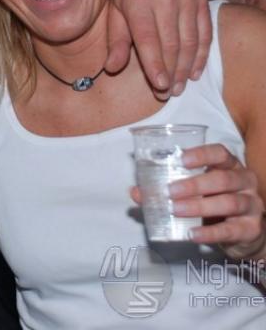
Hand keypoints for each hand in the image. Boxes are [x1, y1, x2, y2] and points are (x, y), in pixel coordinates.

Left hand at [107, 0, 210, 99]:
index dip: (155, 65)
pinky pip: (204, 32)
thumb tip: (112, 68)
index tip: (159, 86)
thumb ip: (116, 40)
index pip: (148, 39)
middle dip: (170, 72)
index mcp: (137, 0)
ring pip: (189, 41)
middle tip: (167, 94)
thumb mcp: (113, 10)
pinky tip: (194, 71)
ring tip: (179, 87)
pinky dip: (201, 54)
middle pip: (171, 44)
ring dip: (185, 68)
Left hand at [131, 144, 264, 255]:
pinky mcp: (251, 229)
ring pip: (229, 202)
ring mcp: (252, 205)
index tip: (181, 160)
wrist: (244, 233)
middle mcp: (244, 182)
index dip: (201, 155)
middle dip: (195, 184)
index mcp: (230, 166)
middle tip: (170, 191)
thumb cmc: (214, 202)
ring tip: (176, 210)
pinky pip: (231, 230)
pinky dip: (210, 232)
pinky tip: (192, 234)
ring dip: (199, 206)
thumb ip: (166, 188)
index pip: (220, 153)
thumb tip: (136, 192)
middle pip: (223, 178)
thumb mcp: (195, 191)